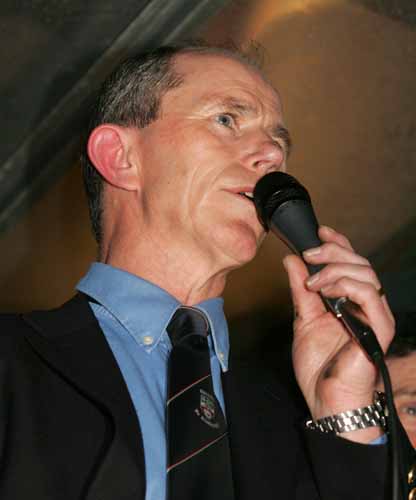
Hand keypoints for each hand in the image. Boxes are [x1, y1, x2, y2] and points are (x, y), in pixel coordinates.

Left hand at [283, 226, 394, 442]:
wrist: (326, 400)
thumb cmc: (319, 366)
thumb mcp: (303, 319)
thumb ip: (299, 290)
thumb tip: (291, 260)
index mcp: (349, 300)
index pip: (350, 263)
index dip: (338, 244)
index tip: (319, 232)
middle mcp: (365, 304)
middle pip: (359, 263)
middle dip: (332, 252)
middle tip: (309, 255)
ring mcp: (374, 316)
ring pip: (366, 274)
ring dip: (335, 270)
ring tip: (313, 282)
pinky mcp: (380, 329)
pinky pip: (370, 296)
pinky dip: (346, 285)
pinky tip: (325, 290)